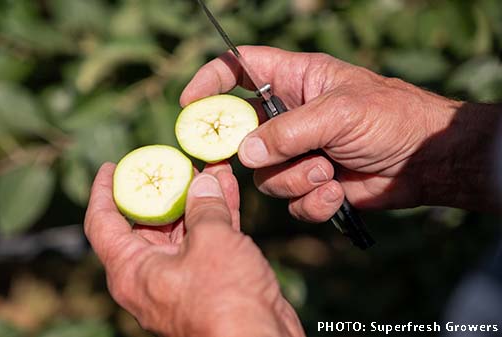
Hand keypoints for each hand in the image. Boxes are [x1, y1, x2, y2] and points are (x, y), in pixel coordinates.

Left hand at [84, 161, 304, 336]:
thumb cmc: (225, 301)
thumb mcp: (212, 242)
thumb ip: (204, 207)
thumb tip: (205, 182)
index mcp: (132, 270)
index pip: (102, 223)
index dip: (103, 191)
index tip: (110, 168)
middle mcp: (150, 276)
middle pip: (147, 223)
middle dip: (165, 188)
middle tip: (176, 161)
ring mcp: (180, 279)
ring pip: (182, 229)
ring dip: (196, 198)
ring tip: (209, 166)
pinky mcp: (208, 282)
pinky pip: (205, 241)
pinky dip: (215, 215)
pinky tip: (227, 187)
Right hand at [181, 46, 499, 218]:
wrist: (425, 161)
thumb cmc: (390, 118)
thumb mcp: (338, 113)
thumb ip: (288, 132)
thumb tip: (243, 153)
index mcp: (294, 80)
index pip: (239, 68)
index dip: (211, 80)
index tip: (190, 104)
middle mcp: (287, 116)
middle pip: (241, 133)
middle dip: (253, 152)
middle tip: (264, 158)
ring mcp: (296, 151)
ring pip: (264, 174)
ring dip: (295, 178)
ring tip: (328, 170)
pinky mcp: (309, 182)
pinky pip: (289, 199)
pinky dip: (310, 200)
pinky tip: (335, 191)